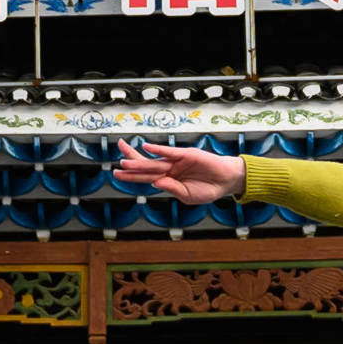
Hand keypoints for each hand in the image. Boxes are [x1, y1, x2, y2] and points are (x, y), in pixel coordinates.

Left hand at [115, 138, 242, 205]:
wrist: (226, 181)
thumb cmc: (208, 189)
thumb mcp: (188, 195)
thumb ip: (172, 189)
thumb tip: (156, 183)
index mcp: (168, 180)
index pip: (146, 177)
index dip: (131, 176)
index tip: (117, 174)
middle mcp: (169, 169)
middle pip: (146, 166)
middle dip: (130, 164)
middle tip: (116, 164)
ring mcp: (177, 161)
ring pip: (154, 161)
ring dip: (139, 160)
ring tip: (124, 160)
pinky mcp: (186, 154)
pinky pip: (169, 152)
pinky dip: (158, 149)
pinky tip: (147, 147)